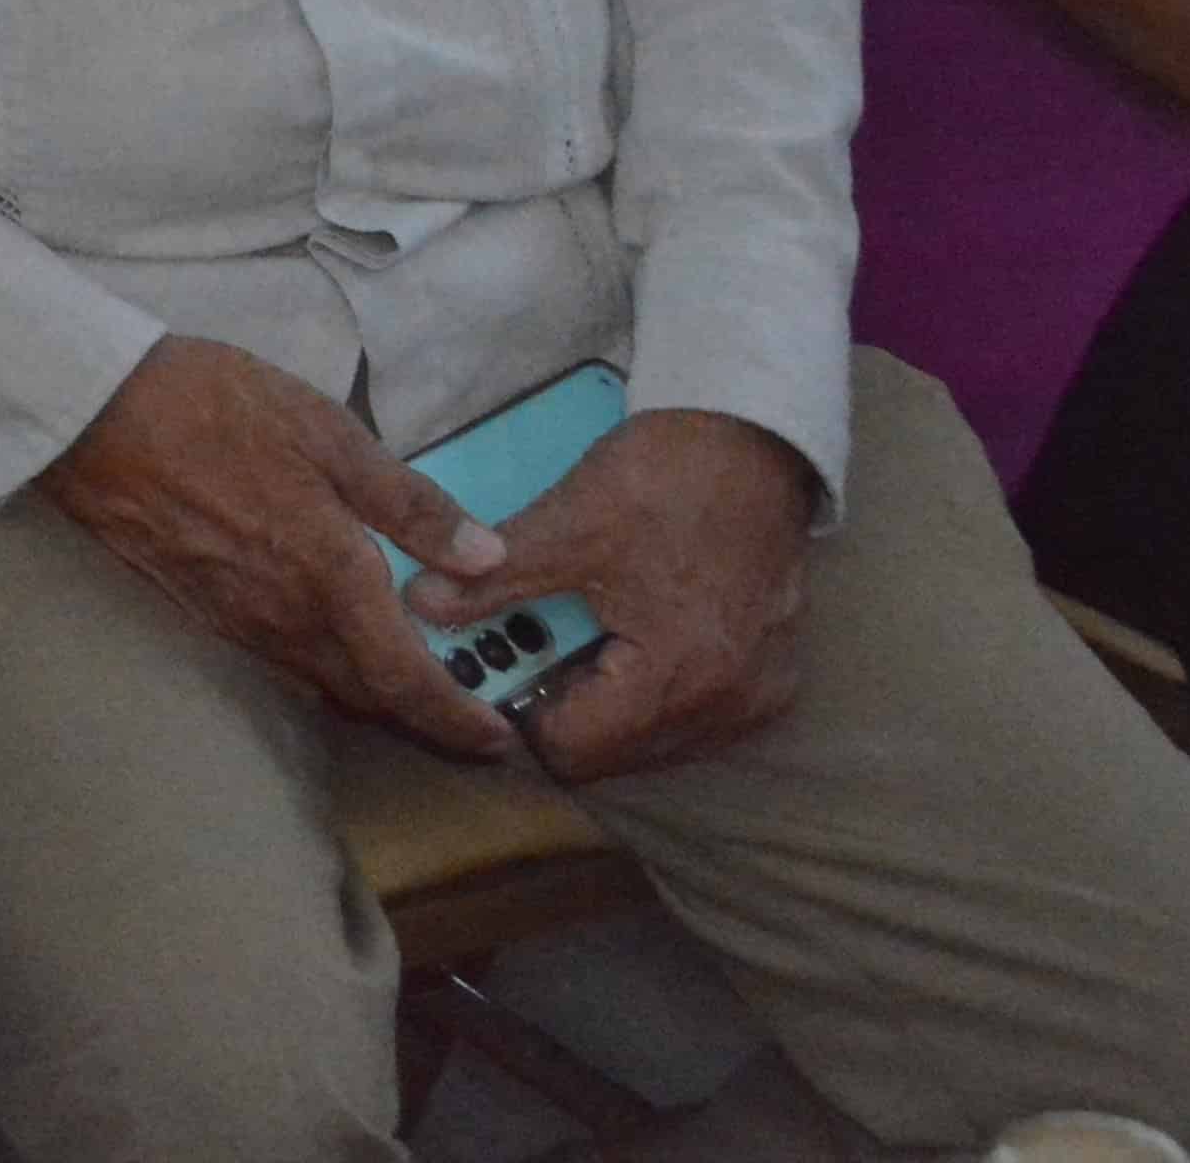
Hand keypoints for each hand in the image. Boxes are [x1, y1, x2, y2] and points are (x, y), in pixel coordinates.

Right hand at [31, 337, 509, 759]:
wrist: (94, 416)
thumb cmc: (219, 410)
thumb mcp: (331, 435)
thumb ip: (410, 505)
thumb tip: (487, 558)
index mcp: (331, 581)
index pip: (405, 681)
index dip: (455, 721)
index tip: (496, 739)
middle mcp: (286, 623)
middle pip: (364, 699)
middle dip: (420, 717)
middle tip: (464, 716)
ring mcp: (236, 625)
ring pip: (318, 686)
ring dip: (368, 695)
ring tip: (402, 681)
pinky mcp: (198, 614)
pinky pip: (276, 664)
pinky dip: (318, 669)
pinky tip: (324, 640)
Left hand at [407, 408, 813, 781]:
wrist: (756, 438)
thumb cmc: (667, 480)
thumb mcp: (569, 526)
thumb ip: (491, 581)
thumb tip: (418, 603)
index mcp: (680, 678)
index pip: (574, 750)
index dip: (519, 712)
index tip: (496, 665)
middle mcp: (729, 709)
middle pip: (615, 753)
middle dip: (563, 707)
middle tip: (531, 646)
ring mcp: (757, 699)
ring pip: (654, 740)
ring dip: (608, 703)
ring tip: (580, 637)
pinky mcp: (772, 680)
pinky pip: (694, 716)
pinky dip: (653, 690)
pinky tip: (629, 637)